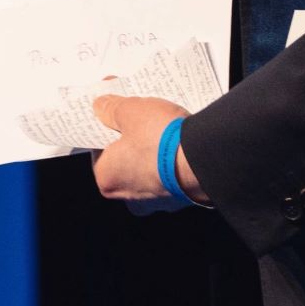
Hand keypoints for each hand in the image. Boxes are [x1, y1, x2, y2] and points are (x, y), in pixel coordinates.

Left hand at [90, 93, 203, 213]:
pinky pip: (172, 173)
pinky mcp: (183, 197)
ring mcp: (159, 200)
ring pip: (150, 167)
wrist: (206, 160)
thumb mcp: (130, 112)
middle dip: (132, 138)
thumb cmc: (160, 139)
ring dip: (155, 149)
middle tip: (140, 115)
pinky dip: (174, 159)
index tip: (115, 112)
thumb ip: (111, 108)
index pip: (99, 149)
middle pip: (126, 159)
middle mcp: (130, 196)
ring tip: (164, 124)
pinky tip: (180, 139)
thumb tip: (100, 105)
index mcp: (107, 179)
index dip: (106, 126)